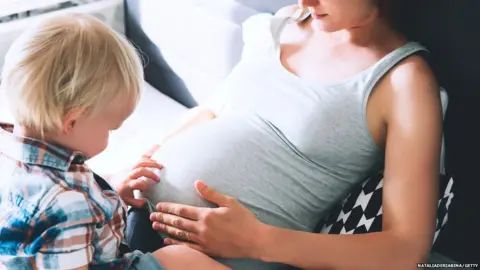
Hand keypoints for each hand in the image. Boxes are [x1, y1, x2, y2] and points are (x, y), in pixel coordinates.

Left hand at [115, 144, 162, 207]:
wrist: (110, 185)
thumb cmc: (120, 193)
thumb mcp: (127, 201)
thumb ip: (137, 203)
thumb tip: (146, 202)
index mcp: (127, 184)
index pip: (136, 182)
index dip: (144, 185)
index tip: (147, 189)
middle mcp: (129, 174)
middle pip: (140, 170)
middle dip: (150, 173)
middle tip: (158, 179)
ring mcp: (131, 168)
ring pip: (141, 162)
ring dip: (151, 163)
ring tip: (160, 166)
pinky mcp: (133, 163)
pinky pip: (141, 156)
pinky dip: (149, 153)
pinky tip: (157, 148)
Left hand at [149, 180, 266, 258]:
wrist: (254, 240)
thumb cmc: (244, 219)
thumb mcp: (229, 202)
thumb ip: (211, 193)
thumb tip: (197, 182)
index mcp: (206, 215)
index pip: (182, 210)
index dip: (168, 208)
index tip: (158, 206)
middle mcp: (202, 228)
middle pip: (177, 223)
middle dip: (163, 219)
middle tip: (151, 217)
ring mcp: (203, 241)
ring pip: (180, 235)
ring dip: (166, 230)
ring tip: (155, 227)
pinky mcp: (208, 250)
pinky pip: (188, 247)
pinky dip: (176, 244)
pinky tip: (167, 242)